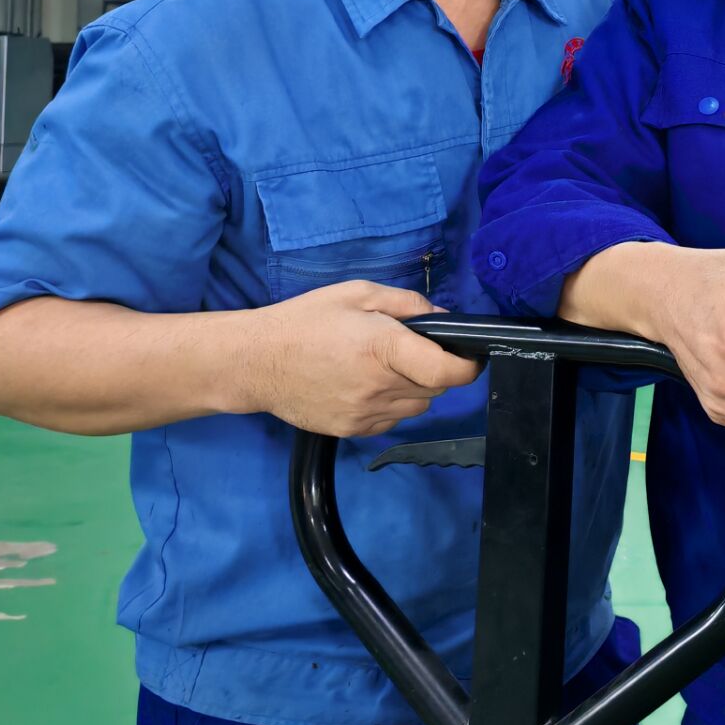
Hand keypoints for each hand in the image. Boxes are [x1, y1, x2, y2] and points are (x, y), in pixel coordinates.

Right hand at [235, 281, 480, 437]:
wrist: (255, 361)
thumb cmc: (306, 320)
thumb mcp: (358, 294)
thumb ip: (408, 304)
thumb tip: (444, 320)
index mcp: (384, 348)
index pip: (448, 372)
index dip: (468, 366)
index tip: (469, 356)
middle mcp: (379, 387)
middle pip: (436, 389)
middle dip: (436, 370)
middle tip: (413, 351)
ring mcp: (365, 413)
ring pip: (417, 407)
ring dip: (415, 389)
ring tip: (387, 367)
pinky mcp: (352, 430)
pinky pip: (392, 420)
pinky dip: (392, 405)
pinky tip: (368, 384)